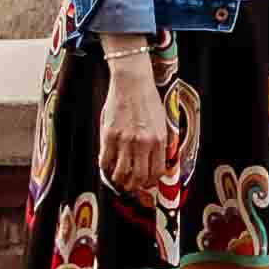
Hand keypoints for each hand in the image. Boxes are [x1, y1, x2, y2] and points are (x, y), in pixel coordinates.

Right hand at [96, 52, 173, 198]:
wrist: (132, 83)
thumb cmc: (148, 100)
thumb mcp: (163, 121)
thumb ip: (162, 142)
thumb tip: (161, 161)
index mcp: (159, 139)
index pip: (157, 171)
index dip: (152, 181)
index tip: (147, 183)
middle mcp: (143, 143)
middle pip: (139, 176)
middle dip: (136, 185)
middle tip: (132, 185)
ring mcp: (124, 140)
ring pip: (121, 173)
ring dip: (120, 180)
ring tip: (120, 179)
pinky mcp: (108, 136)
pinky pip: (105, 161)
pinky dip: (106, 168)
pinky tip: (108, 166)